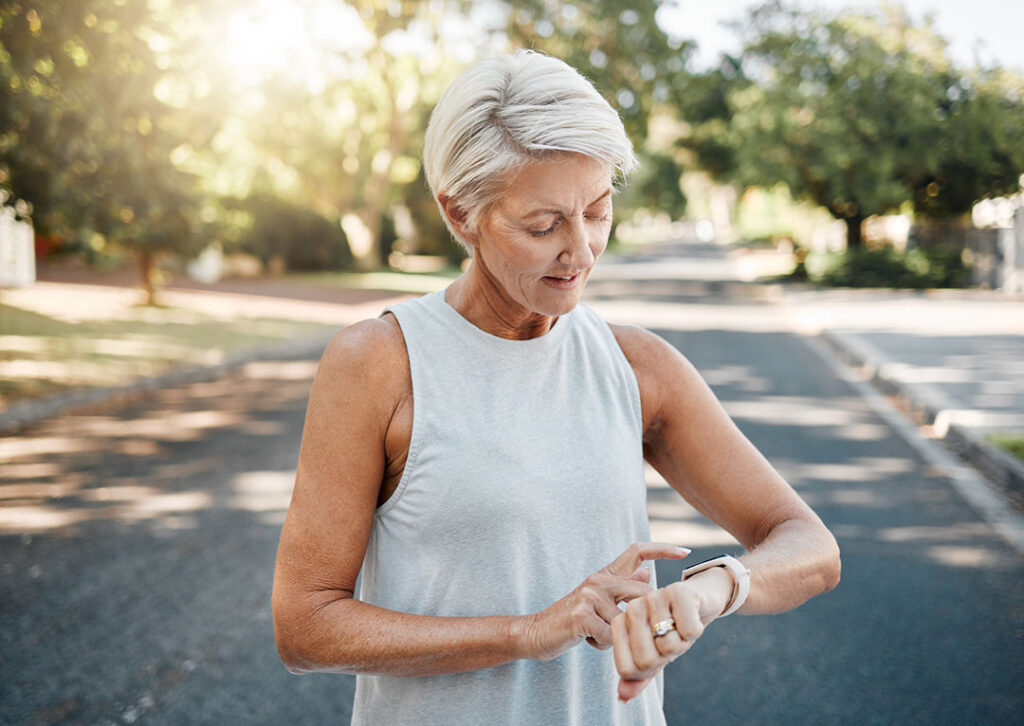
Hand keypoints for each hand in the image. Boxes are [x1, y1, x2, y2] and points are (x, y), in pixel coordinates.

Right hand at [521, 543, 689, 661]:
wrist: (535, 632)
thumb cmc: (571, 620)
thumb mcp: (598, 600)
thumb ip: (623, 585)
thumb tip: (648, 571)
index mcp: (605, 574)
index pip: (637, 551)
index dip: (662, 549)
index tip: (685, 551)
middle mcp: (598, 579)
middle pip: (643, 593)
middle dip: (645, 617)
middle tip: (631, 632)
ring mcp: (589, 595)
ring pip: (627, 621)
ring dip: (616, 637)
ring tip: (595, 635)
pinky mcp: (582, 614)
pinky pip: (610, 636)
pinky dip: (602, 645)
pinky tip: (586, 640)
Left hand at [612, 566, 733, 701]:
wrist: (698, 599)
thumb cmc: (672, 629)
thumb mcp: (655, 655)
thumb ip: (637, 676)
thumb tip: (623, 696)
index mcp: (620, 624)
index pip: (627, 670)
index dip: (648, 671)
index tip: (656, 654)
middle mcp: (632, 609)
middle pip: (646, 661)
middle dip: (666, 658)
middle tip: (671, 640)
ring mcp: (653, 597)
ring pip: (669, 646)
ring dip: (682, 643)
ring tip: (680, 627)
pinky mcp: (677, 591)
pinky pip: (689, 631)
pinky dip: (695, 630)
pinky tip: (692, 616)